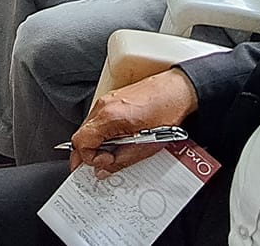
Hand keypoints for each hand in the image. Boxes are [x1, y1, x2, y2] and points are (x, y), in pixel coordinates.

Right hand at [66, 70, 200, 174]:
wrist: (179, 90)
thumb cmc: (167, 112)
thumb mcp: (145, 147)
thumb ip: (120, 160)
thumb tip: (104, 169)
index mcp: (109, 117)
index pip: (80, 142)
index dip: (89, 158)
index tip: (106, 163)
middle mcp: (104, 105)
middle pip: (81, 135)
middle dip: (90, 152)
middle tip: (104, 162)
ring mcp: (107, 100)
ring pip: (89, 127)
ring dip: (97, 142)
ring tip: (116, 149)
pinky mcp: (113, 98)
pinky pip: (99, 119)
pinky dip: (103, 132)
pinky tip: (120, 138)